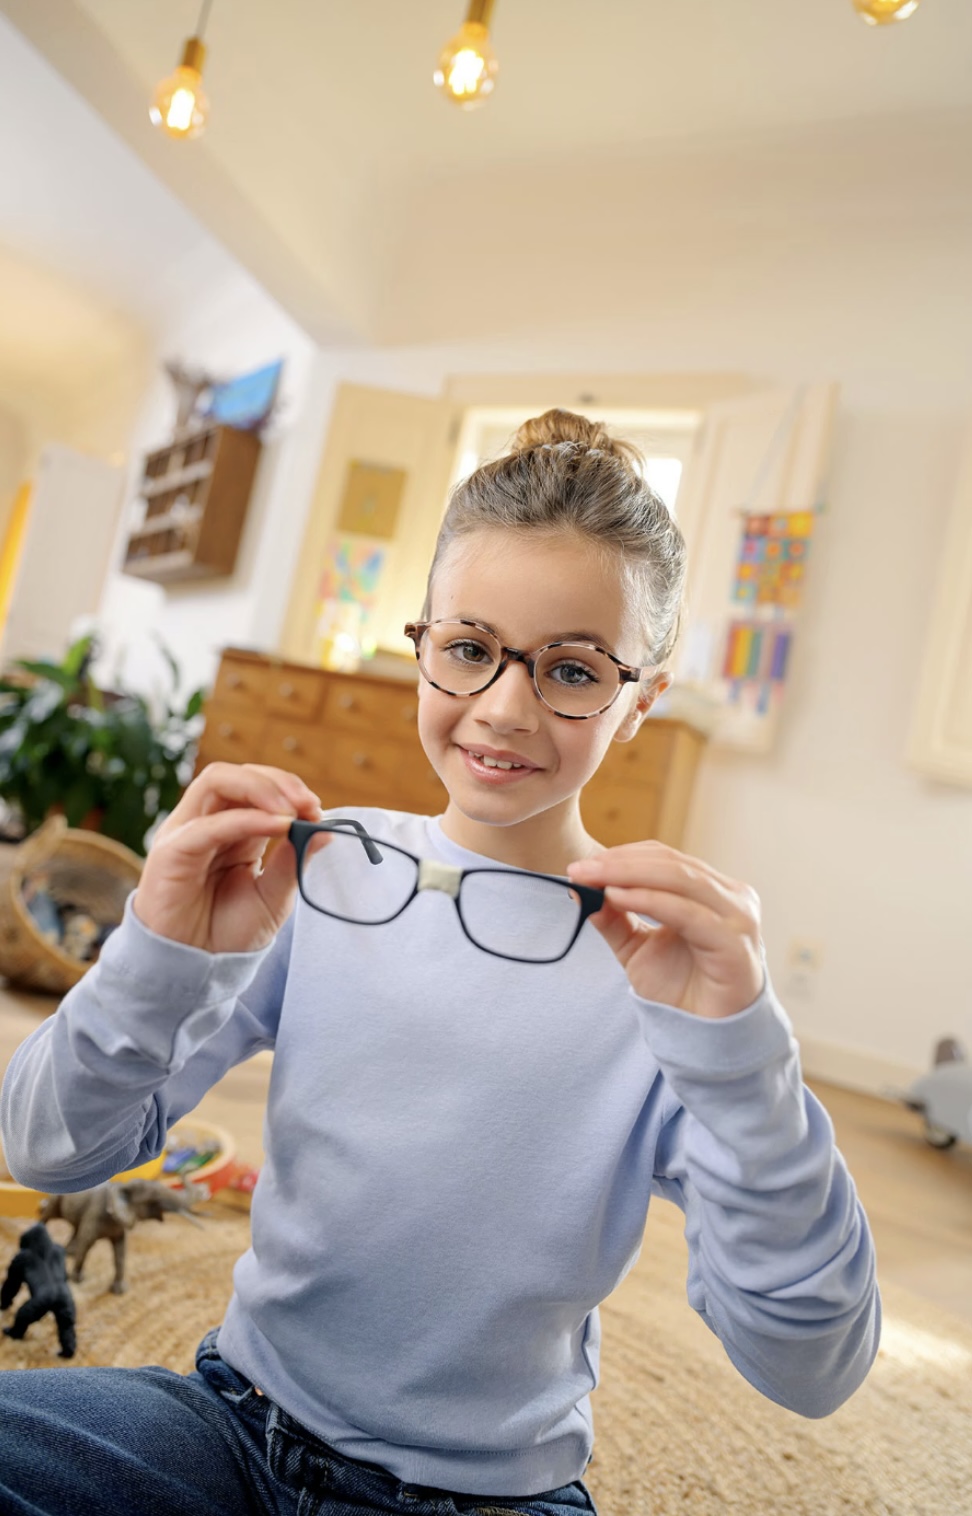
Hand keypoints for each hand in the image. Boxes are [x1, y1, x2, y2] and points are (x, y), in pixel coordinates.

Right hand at [132, 763, 322, 953]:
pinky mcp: (171, 852)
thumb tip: (325, 829)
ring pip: (217, 781)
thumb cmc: (227, 932)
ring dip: (261, 788)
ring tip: (293, 809)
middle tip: (309, 804)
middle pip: (235, 775)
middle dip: (278, 782)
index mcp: (230, 829)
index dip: (289, 790)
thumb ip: (293, 861)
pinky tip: (278, 826)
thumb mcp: (273, 896)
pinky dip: (247, 819)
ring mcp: (186, 833)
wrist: (196, 970)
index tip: (318, 809)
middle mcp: (205, 823)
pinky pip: (208, 825)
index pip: (255, 787)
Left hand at [567, 841, 763, 1018]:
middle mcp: (731, 897)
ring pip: (678, 878)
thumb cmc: (680, 991)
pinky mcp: (734, 942)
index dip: (622, 855)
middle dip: (619, 863)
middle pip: (670, 863)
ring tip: (592, 879)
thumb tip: (580, 887)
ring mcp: (737, 917)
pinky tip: (617, 898)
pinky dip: (648, 900)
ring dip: (628, 874)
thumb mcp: (636, 949)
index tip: (581, 865)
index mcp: (712, 891)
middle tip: (579, 870)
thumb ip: (614, 918)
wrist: (707, 1038)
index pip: (664, 858)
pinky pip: (686, 912)